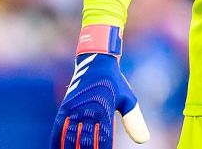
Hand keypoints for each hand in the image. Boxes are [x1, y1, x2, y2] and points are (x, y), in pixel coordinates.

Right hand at [51, 26, 149, 147]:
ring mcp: (74, 108)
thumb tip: (145, 140)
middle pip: (85, 141)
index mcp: (105, 110)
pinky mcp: (65, 106)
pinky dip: (57, 140)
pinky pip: (60, 127)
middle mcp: (88, 110)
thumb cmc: (115, 83)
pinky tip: (57, 148)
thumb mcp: (129, 100)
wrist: (97, 61)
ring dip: (71, 148)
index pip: (103, 140)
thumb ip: (134, 121)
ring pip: (70, 136)